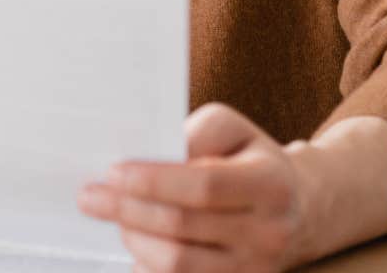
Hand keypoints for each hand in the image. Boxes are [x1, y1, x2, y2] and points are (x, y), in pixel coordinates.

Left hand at [77, 103, 306, 272]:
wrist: (296, 207)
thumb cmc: (249, 159)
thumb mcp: (231, 128)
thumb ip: (195, 133)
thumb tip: (153, 155)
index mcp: (270, 184)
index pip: (204, 187)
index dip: (154, 182)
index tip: (113, 172)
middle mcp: (269, 232)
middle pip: (183, 228)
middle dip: (127, 211)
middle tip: (90, 197)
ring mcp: (256, 268)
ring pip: (179, 264)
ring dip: (135, 240)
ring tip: (114, 219)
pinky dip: (150, 268)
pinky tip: (134, 248)